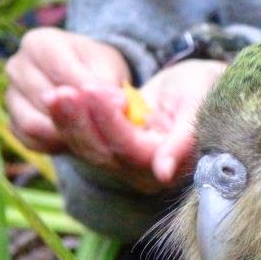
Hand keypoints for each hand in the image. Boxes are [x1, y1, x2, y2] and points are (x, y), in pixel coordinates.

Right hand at [4, 28, 130, 151]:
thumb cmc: (95, 67)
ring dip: (66, 133)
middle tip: (109, 126)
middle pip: (45, 100)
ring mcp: (11, 96)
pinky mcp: (13, 121)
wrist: (84, 78)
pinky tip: (78, 141)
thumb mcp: (107, 66)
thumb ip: (108, 84)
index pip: (61, 71)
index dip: (90, 91)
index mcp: (39, 43)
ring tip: (94, 134)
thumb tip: (118, 104)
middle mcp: (17, 67)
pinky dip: (55, 145)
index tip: (119, 104)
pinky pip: (31, 140)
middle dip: (79, 115)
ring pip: (33, 124)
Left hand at [41, 59, 226, 192]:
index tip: (92, 89)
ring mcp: (128, 164)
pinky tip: (56, 98)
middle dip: (80, 123)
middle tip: (62, 91)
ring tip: (54, 93)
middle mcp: (148, 173)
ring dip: (68, 121)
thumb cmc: (206, 91)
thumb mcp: (199, 107)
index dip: (110, 123)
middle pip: (105, 154)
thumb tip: (163, 173)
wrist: (199, 86)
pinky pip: (84, 141)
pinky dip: (69, 120)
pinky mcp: (112, 151)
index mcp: (174, 166)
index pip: (132, 150)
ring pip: (90, 149)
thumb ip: (184, 140)